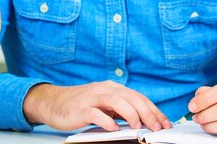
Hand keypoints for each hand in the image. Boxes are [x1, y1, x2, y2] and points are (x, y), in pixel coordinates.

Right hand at [23, 81, 171, 131]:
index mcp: (112, 88)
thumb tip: (142, 121)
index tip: (164, 122)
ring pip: (116, 101)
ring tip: (138, 127)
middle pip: (131, 97)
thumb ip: (119, 110)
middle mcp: (104, 89)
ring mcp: (92, 98)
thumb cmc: (79, 105)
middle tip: (157, 127)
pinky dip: (107, 120)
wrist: (52, 102)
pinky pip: (96, 113)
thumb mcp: (103, 105)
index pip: (138, 97)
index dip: (153, 109)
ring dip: (130, 114)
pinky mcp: (81, 108)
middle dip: (147, 112)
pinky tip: (113, 128)